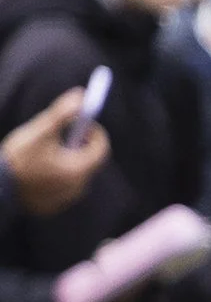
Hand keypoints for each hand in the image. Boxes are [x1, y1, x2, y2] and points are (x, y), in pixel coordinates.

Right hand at [3, 89, 107, 215]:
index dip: (95, 132)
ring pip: (77, 173)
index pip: (102, 148)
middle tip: (64, 134)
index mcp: (79, 170)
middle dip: (81, 144)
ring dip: (69, 159)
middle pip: (90, 161)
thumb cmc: (18, 159)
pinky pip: (64, 186)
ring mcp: (66, 199)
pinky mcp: (54, 205)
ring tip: (47, 151)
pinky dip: (58, 174)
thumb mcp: (40, 132)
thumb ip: (62, 114)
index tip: (83, 122)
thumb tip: (81, 96)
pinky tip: (39, 169)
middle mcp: (77, 188)